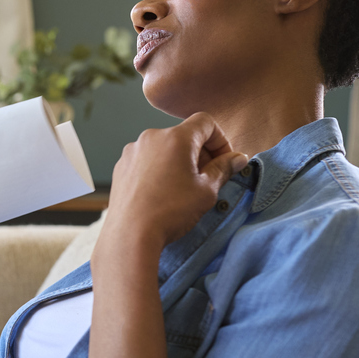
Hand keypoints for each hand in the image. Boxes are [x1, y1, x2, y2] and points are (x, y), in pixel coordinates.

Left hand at [97, 113, 248, 258]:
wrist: (130, 235)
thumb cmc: (171, 212)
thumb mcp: (207, 191)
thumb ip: (224, 168)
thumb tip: (238, 158)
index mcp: (175, 138)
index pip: (205, 122)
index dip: (220, 139)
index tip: (224, 161)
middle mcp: (151, 137)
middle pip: (183, 135)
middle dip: (200, 153)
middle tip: (207, 179)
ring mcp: (132, 152)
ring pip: (164, 148)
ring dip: (178, 162)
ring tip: (183, 189)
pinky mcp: (120, 167)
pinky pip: (146, 160)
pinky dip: (159, 170)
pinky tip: (162, 193)